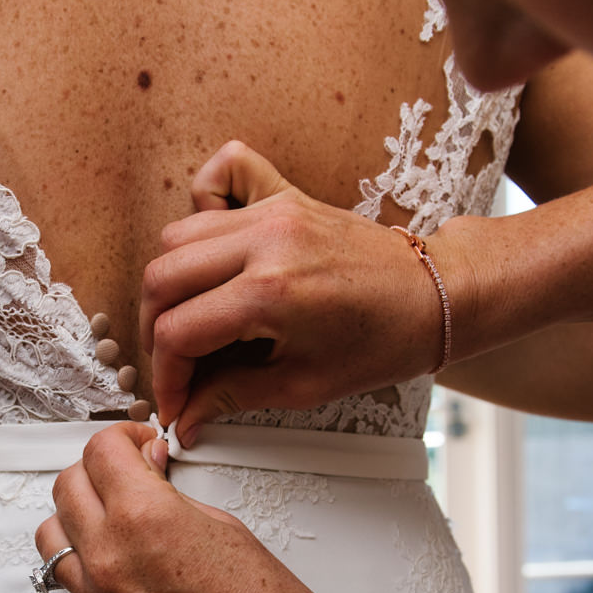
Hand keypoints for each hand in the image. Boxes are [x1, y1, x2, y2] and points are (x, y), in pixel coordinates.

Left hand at [34, 424, 352, 592]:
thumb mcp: (225, 528)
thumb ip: (173, 496)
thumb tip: (149, 474)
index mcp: (143, 518)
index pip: (100, 452)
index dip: (123, 438)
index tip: (139, 445)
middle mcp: (109, 557)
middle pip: (67, 486)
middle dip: (97, 469)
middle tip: (128, 472)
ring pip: (52, 535)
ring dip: (77, 514)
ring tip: (113, 515)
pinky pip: (71, 581)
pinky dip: (85, 560)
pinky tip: (120, 558)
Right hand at [142, 141, 446, 443]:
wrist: (435, 294)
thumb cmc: (384, 340)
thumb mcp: (305, 384)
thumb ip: (233, 395)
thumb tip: (187, 415)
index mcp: (271, 294)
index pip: (178, 332)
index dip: (166, 376)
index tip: (176, 401)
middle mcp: (265, 241)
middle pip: (162, 278)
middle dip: (156, 331)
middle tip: (176, 364)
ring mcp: (273, 211)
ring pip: (177, 236)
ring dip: (171, 283)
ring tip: (191, 319)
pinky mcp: (282, 195)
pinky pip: (219, 177)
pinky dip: (200, 208)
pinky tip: (212, 249)